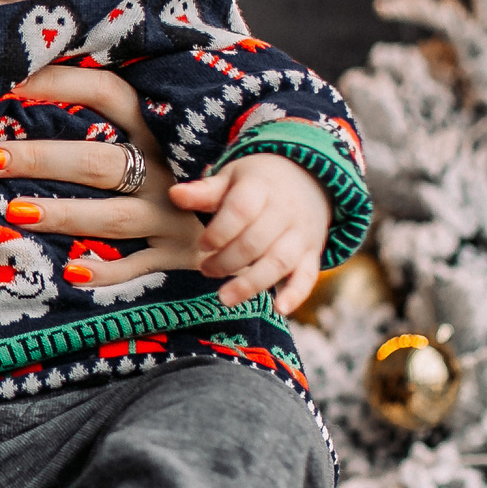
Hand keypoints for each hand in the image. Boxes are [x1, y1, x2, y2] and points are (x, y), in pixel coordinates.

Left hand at [0, 64, 204, 289]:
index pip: (108, 93)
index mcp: (156, 128)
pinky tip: (71, 272)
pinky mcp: (179, 253)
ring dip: (64, 214)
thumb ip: (106, 116)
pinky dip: (107, 272)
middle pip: (98, 161)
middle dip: (41, 159)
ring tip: (13, 212)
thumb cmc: (182, 166)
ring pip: (114, 215)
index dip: (62, 84)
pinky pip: (138, 266)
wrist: (251, 214)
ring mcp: (173, 213)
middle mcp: (166, 168)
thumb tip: (27, 90)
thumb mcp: (155, 134)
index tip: (11, 85)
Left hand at [168, 151, 330, 311]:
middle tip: (206, 269)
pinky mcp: (312, 254)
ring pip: (279, 262)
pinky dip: (296, 294)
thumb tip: (174, 195)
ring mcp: (301, 235)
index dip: (218, 232)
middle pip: (256, 242)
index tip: (202, 245)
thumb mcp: (232, 178)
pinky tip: (280, 309)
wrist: (307, 181)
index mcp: (261, 188)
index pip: (241, 210)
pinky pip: (308, 276)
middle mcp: (285, 211)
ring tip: (225, 298)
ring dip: (251, 283)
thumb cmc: (258, 183)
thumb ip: (205, 191)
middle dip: (226, 261)